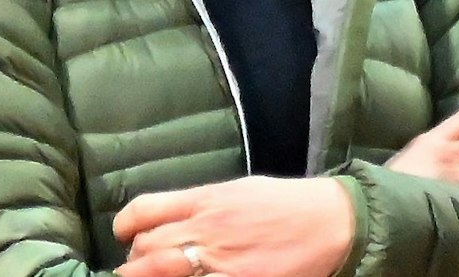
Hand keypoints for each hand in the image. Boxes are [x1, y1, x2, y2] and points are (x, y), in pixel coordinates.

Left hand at [113, 176, 351, 276]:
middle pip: (146, 247)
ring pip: (158, 271)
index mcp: (208, 199)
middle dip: (135, 262)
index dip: (125, 226)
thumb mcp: (242, 190)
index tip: (125, 236)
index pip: (145, 210)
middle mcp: (207, 228)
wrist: (333, 222)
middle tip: (138, 268)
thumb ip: (204, 204)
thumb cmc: (289, 203)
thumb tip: (172, 219)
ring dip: (147, 276)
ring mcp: (220, 260)